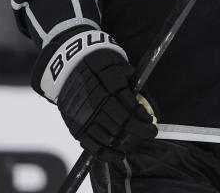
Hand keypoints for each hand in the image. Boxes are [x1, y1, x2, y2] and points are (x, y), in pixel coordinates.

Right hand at [32, 29, 156, 163]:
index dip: (141, 116)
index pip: (127, 104)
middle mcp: (94, 98)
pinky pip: (90, 144)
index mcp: (108, 81)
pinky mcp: (74, 124)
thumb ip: (134, 86)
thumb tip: (151, 107)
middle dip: (138, 131)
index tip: (151, 121)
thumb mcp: (120, 66)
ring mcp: (83, 113)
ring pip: (107, 134)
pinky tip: (119, 154)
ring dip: (125, 141)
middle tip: (150, 134)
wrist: (68, 64)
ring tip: (138, 142)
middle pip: (120, 121)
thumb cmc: (101, 65)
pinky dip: (106, 153)